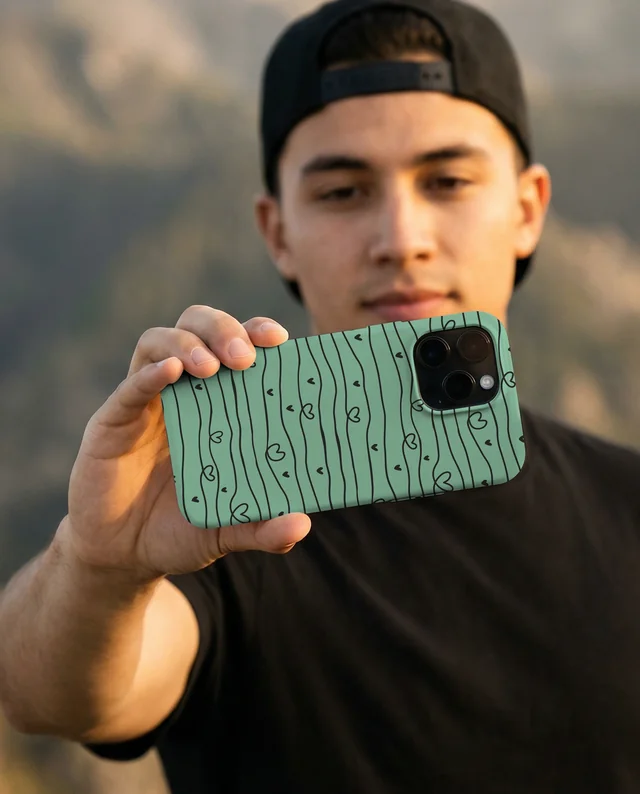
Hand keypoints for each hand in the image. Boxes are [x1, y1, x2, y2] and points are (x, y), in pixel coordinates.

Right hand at [63, 305, 310, 581]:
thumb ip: (261, 528)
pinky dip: (150, 374)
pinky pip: (130, 387)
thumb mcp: (227, 531)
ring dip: (187, 343)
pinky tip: (172, 373)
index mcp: (218, 403)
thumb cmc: (180, 531)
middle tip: (245, 356)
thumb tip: (301, 526)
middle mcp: (183, 392)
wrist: (123, 556)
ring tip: (211, 367)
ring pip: (159, 342)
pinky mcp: (113, 421)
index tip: (279, 339)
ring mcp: (146, 402)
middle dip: (222, 328)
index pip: (237, 347)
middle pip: (198, 327)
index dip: (255, 332)